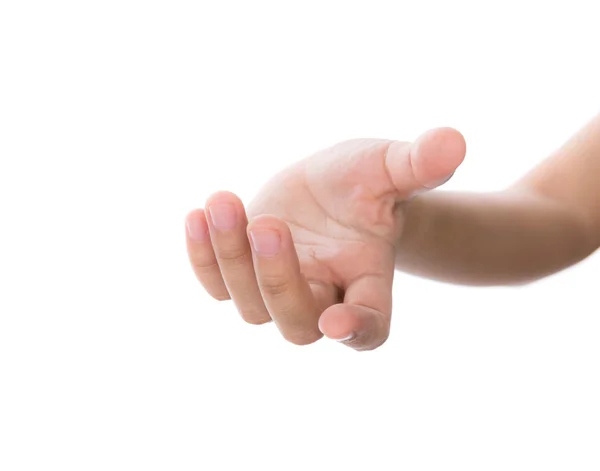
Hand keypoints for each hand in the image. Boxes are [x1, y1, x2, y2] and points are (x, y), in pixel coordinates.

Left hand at [185, 128, 465, 349]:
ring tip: (223, 202)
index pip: (370, 325)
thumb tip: (454, 142)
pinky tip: (198, 214)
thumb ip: (418, 163)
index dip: (356, 330)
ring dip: (233, 260)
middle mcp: (324, 297)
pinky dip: (203, 258)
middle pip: (298, 321)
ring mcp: (281, 290)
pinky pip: (218, 285)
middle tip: (269, 224)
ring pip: (251, 307)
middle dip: (279, 279)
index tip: (338, 323)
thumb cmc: (368, 183)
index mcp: (369, 282)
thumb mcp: (390, 167)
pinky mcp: (244, 274)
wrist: (334, 188)